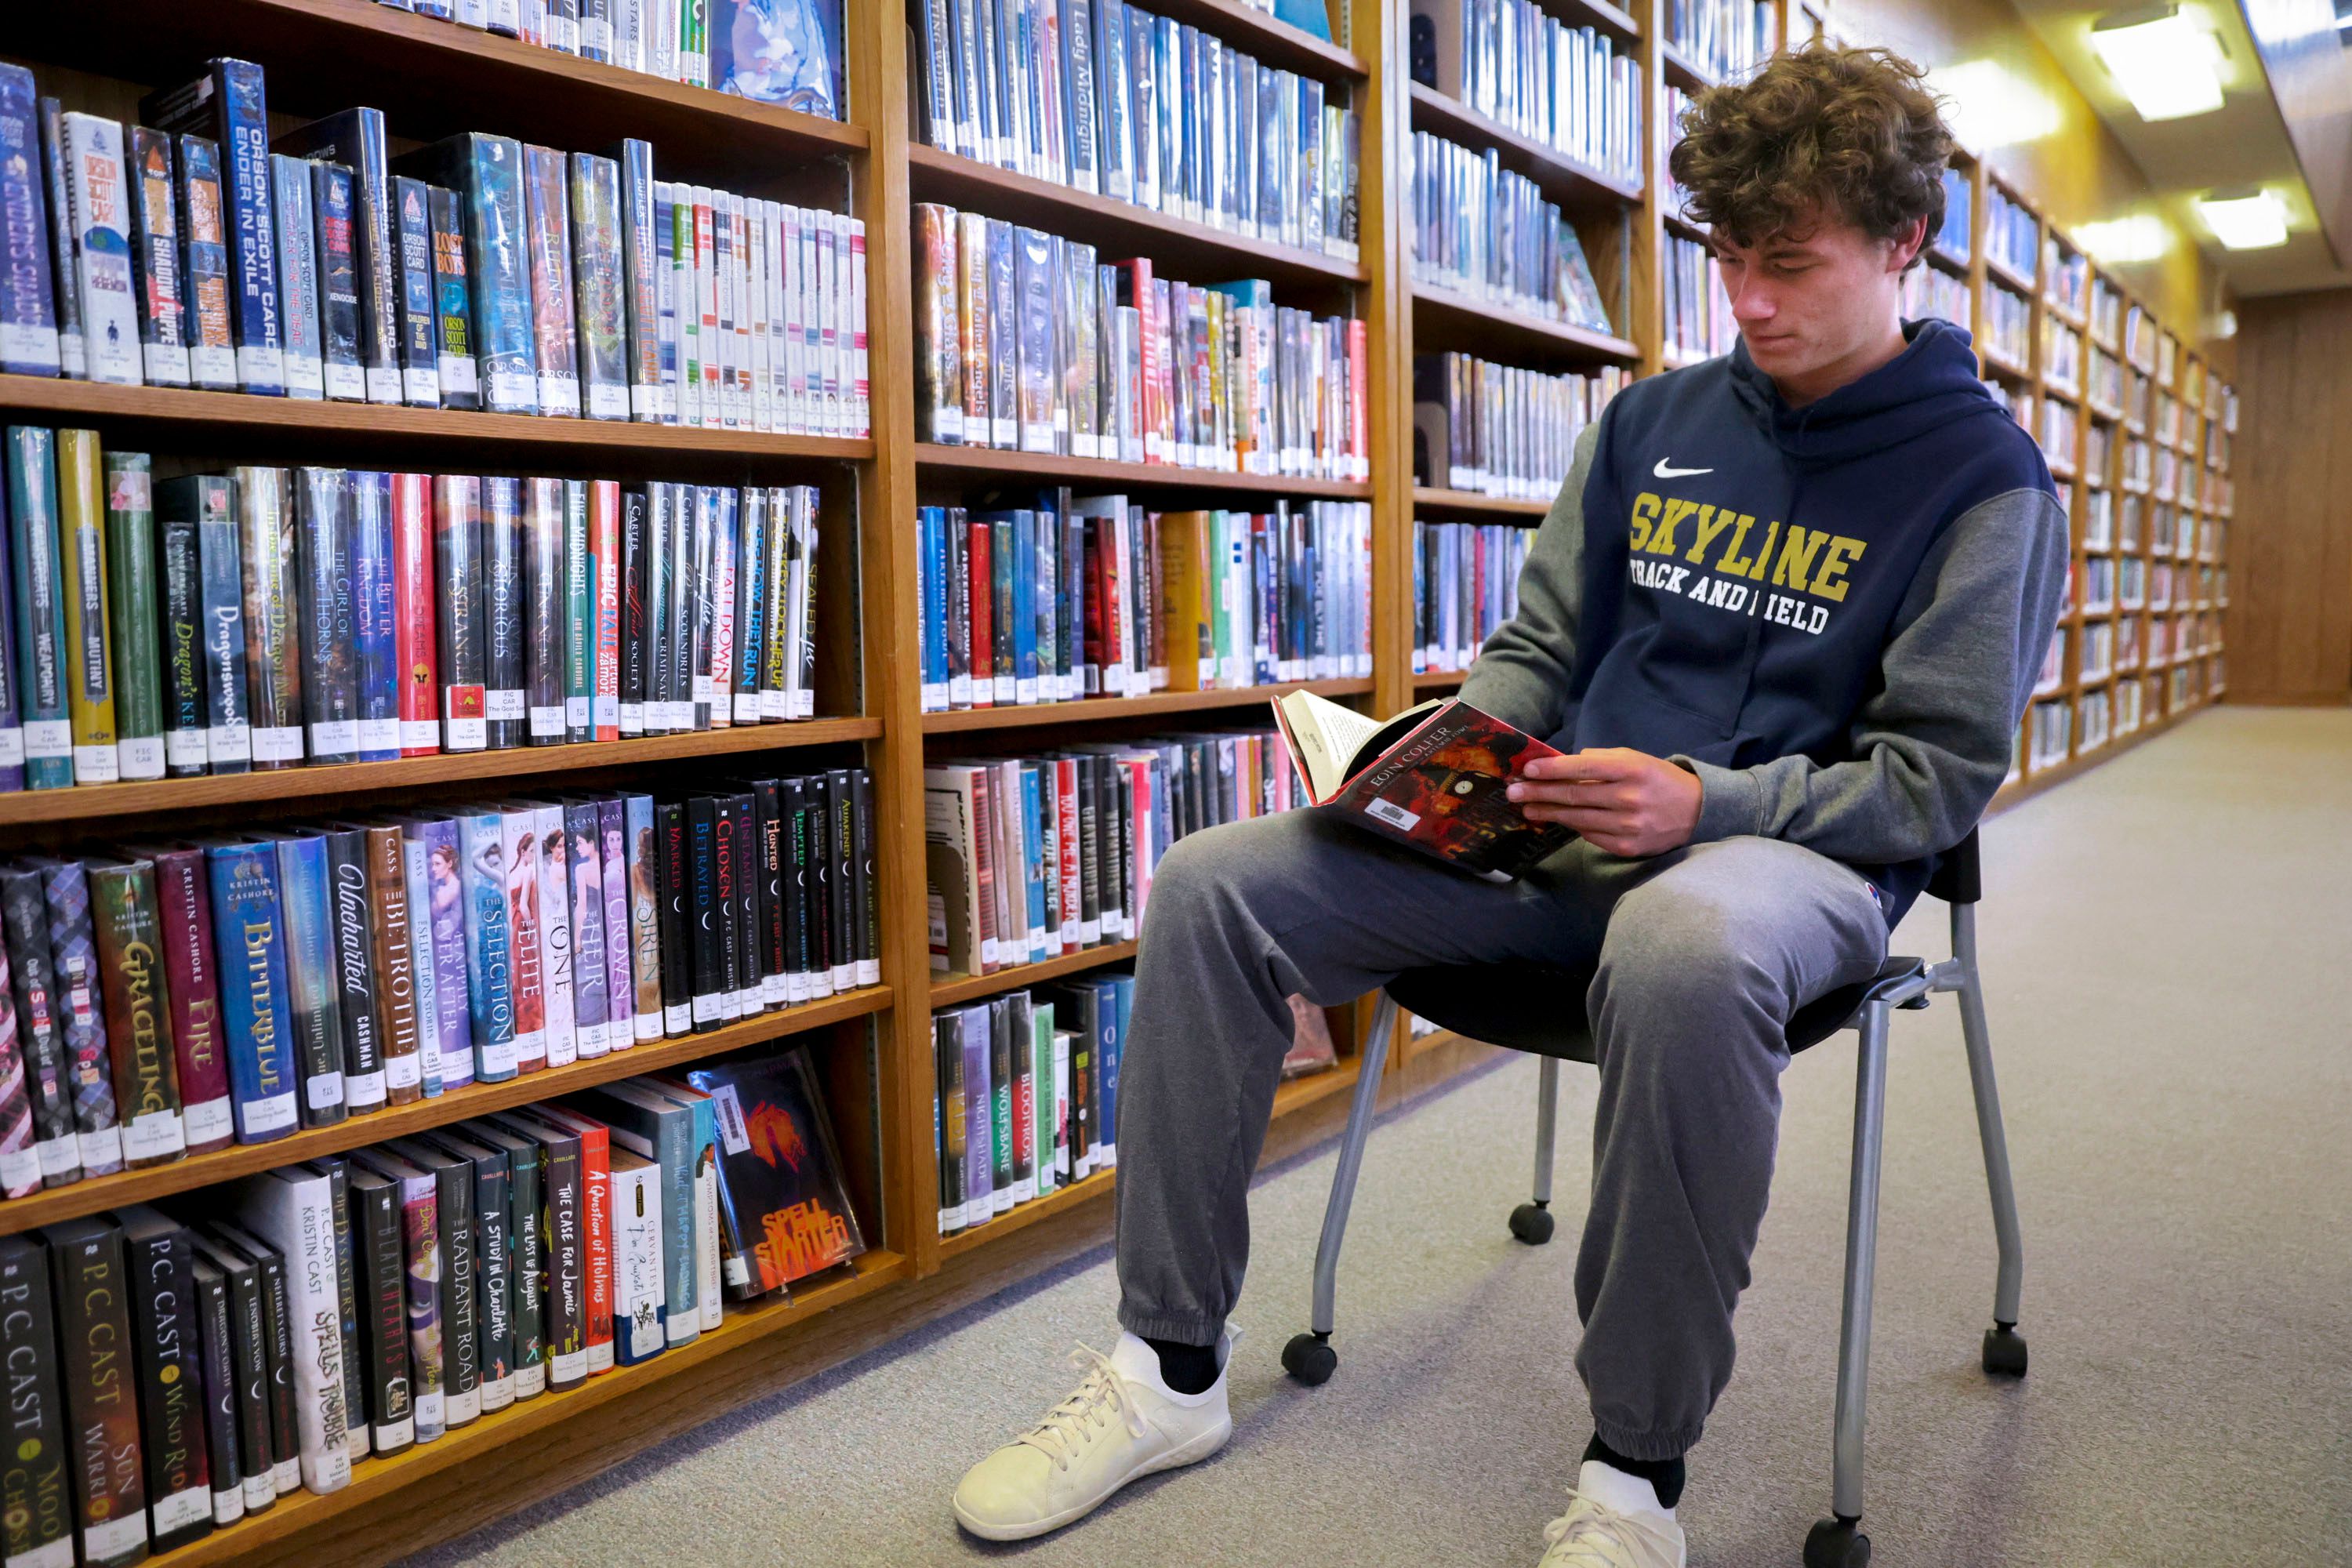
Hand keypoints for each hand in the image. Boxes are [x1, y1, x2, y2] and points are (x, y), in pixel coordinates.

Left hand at [1505, 747, 1702, 857]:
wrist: (1695, 811)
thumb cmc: (1658, 780)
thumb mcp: (1635, 759)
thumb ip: (1600, 759)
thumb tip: (1562, 763)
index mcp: (1630, 769)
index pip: (1582, 767)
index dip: (1551, 769)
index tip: (1528, 770)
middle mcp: (1628, 797)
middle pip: (1574, 794)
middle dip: (1539, 792)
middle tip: (1513, 791)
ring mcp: (1628, 825)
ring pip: (1577, 818)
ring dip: (1548, 812)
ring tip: (1527, 807)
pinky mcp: (1627, 846)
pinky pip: (1590, 835)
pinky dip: (1572, 826)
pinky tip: (1556, 819)